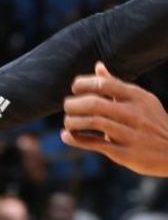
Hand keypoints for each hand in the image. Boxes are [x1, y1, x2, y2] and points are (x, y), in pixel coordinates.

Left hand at [62, 61, 167, 176]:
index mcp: (136, 97)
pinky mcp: (127, 154)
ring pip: (93, 123)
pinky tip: (66, 136)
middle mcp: (134, 114)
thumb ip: (116, 85)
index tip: (75, 90)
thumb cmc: (153, 122)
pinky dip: (76, 140)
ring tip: (68, 123)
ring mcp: (131, 134)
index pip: (103, 84)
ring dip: (73, 122)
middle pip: (94, 104)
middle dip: (73, 105)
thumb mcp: (141, 100)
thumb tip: (98, 66)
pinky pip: (96, 144)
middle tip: (67, 107)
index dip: (83, 84)